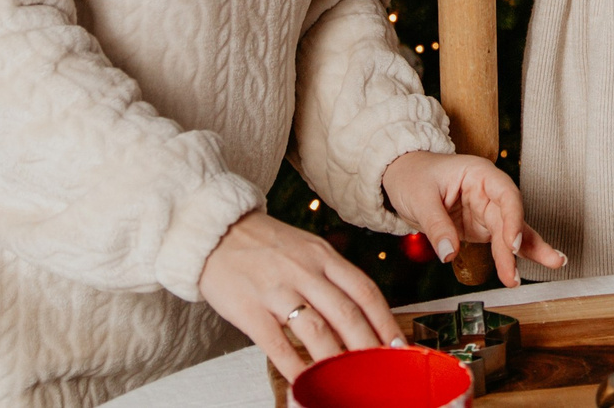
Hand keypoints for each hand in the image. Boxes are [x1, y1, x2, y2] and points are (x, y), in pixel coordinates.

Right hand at [197, 209, 400, 382]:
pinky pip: (277, 344)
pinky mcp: (250, 309)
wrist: (214, 230)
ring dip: (337, 362)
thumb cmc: (264, 245)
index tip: (399, 347)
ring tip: (352, 384)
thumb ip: (332, 276)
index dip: (385, 322)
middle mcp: (304, 271)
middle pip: (346, 314)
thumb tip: (362, 311)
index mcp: (323, 255)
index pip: (365, 291)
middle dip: (369, 348)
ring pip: (316, 331)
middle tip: (383, 373)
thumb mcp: (306, 248)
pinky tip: (307, 385)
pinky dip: (295, 368)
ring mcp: (276, 290)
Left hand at [380, 150, 565, 288]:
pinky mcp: (480, 227)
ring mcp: (485, 210)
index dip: (513, 219)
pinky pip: (501, 242)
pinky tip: (536, 264)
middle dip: (514, 247)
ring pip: (512, 231)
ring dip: (529, 250)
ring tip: (555, 263)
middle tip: (513, 275)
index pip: (506, 195)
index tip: (511, 244)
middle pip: (509, 219)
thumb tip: (450, 254)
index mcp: (479, 174)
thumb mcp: (419, 198)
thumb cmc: (412, 175)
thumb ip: (436, 226)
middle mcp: (488, 191)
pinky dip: (515, 255)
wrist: (401, 176)